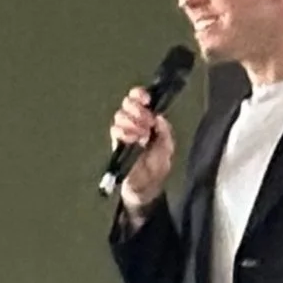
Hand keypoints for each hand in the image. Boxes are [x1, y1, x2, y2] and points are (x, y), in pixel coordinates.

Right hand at [109, 87, 175, 211]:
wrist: (144, 188)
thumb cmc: (157, 168)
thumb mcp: (167, 150)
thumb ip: (165, 133)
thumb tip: (159, 117)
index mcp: (148, 121)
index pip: (140, 99)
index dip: (140, 95)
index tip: (145, 99)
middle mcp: (135, 123)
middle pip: (128, 103)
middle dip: (137, 109)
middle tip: (146, 122)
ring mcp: (124, 132)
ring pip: (120, 115)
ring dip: (132, 122)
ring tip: (141, 136)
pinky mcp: (116, 142)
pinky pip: (115, 130)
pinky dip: (124, 132)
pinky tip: (132, 140)